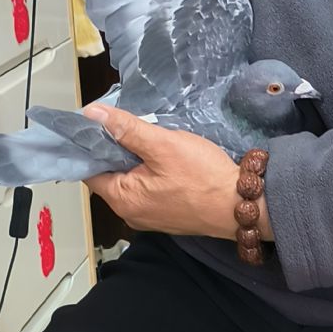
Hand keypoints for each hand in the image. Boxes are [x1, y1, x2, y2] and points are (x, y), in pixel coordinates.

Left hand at [83, 105, 272, 240]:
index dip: (92, 143)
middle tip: (137, 129)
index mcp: (122, 199)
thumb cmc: (204, 178)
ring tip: (156, 144)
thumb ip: (126, 129)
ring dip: (138, 161)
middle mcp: (130, 214)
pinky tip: (168, 162)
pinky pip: (148, 190)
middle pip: (110, 174)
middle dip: (119, 150)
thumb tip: (92, 114)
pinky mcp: (166, 216)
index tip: (103, 123)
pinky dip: (152, 173)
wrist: (242, 206)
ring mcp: (149, 217)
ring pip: (131, 181)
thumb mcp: (163, 145)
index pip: (89, 168)